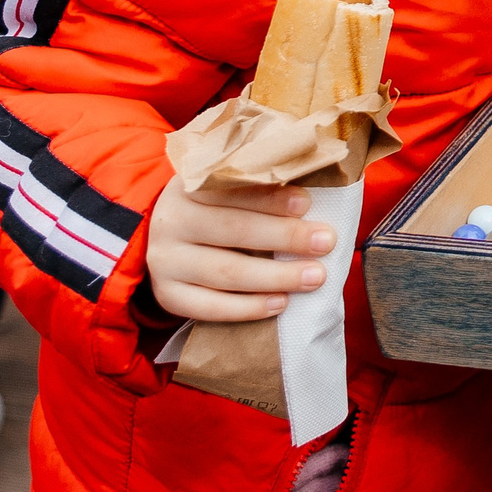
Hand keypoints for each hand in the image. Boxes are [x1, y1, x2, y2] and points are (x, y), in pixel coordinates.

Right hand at [144, 179, 328, 323]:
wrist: (169, 240)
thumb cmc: (216, 208)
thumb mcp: (226, 186)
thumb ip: (260, 184)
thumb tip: (318, 187)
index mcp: (187, 184)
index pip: (230, 189)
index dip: (269, 197)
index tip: (307, 204)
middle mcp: (170, 220)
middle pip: (233, 230)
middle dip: (285, 236)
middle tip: (327, 241)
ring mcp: (165, 261)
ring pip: (225, 272)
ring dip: (275, 276)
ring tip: (315, 277)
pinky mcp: (168, 294)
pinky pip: (210, 307)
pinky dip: (249, 308)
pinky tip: (281, 303)